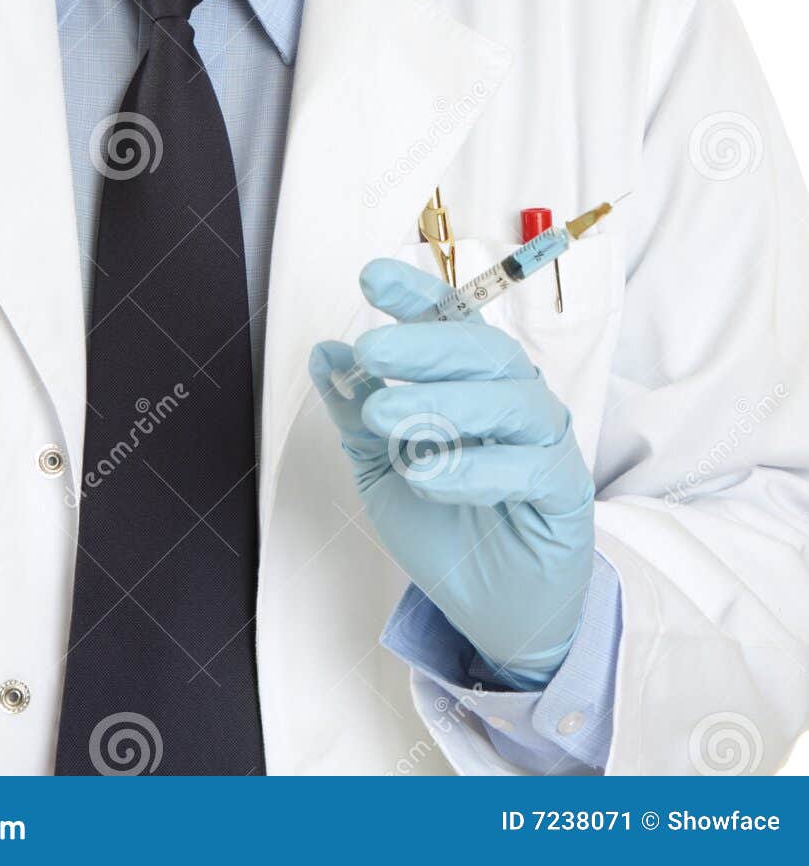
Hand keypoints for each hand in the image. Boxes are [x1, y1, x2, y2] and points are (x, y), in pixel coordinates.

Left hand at [309, 257, 594, 687]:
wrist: (494, 610)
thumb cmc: (444, 527)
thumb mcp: (382, 467)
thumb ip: (358, 412)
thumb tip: (326, 353)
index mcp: (472, 382)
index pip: (450, 321)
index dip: (415, 296)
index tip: (371, 279)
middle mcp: (514, 398)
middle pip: (484, 351)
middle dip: (424, 345)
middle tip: (372, 352)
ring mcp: (544, 441)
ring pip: (510, 399)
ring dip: (444, 403)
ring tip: (385, 419)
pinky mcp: (564, 490)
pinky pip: (530, 466)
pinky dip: (475, 468)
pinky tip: (428, 475)